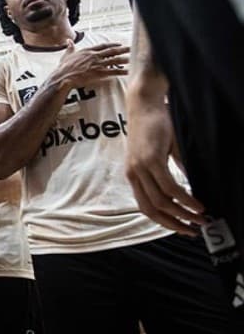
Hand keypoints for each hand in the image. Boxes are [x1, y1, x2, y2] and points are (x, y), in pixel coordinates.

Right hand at [55, 40, 129, 89]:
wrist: (64, 76)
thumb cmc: (64, 67)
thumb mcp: (67, 55)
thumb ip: (70, 47)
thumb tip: (68, 40)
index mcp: (87, 51)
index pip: (103, 46)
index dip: (112, 44)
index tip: (119, 44)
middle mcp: (94, 56)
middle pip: (112, 51)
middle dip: (122, 50)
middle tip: (130, 49)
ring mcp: (97, 64)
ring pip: (114, 60)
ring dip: (124, 59)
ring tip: (132, 59)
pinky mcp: (99, 73)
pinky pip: (113, 71)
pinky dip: (121, 71)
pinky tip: (127, 72)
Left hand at [125, 97, 204, 234]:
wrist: (145, 103)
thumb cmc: (154, 127)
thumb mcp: (160, 154)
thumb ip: (168, 173)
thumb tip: (185, 191)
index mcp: (134, 175)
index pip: (146, 207)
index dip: (164, 221)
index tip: (182, 229)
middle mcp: (133, 174)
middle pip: (152, 209)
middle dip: (175, 223)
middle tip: (194, 230)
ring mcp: (141, 167)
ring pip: (161, 201)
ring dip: (183, 213)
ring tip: (201, 219)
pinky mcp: (151, 159)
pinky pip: (169, 186)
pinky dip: (185, 198)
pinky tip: (197, 204)